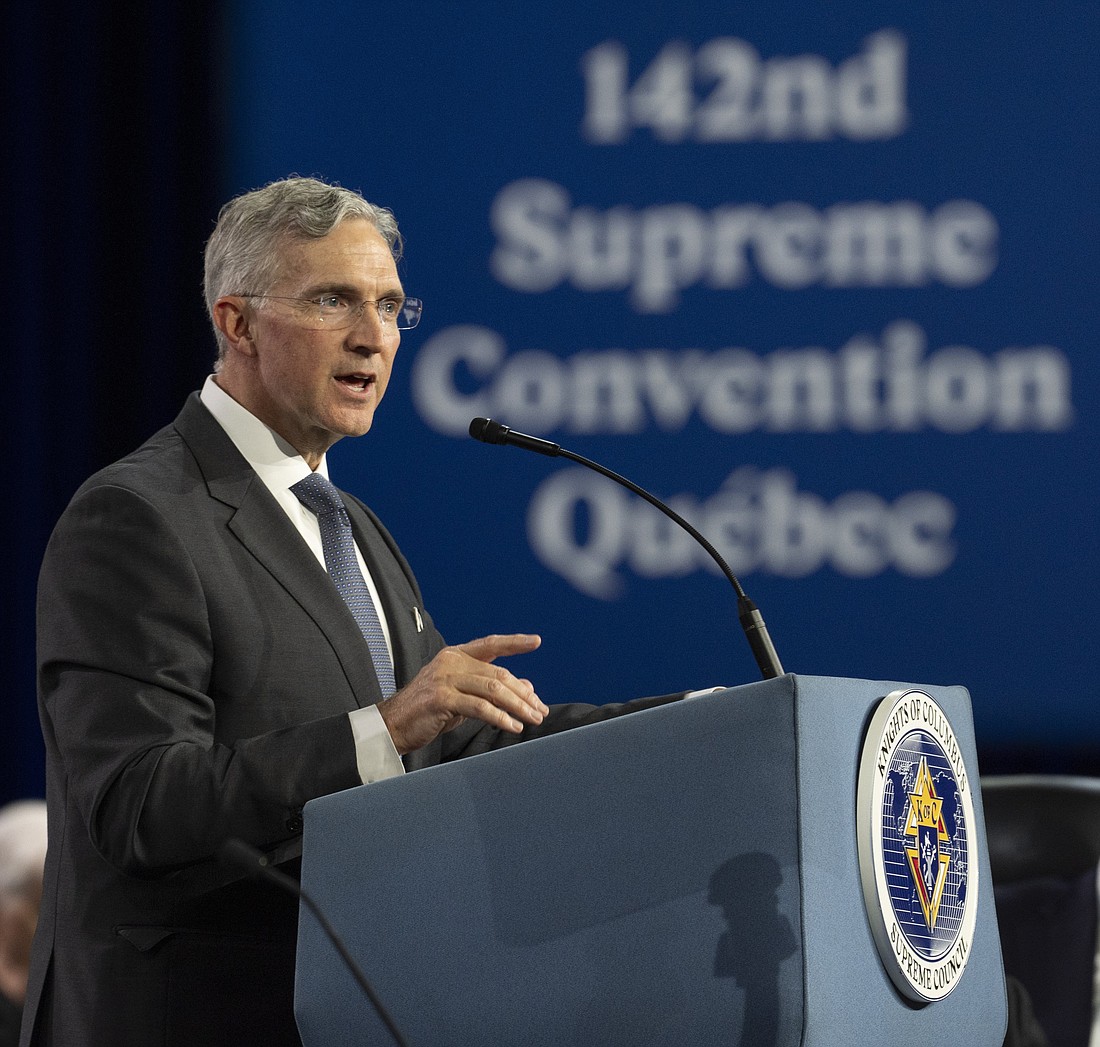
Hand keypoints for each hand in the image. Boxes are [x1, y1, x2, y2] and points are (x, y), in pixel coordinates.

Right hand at [377, 634, 546, 754]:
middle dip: (523, 694)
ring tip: (532, 718)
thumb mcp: (462, 696)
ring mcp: (445, 679)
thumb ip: (489, 689)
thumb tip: (525, 687)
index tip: (535, 641)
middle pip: (498, 675)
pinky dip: (500, 717)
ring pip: (493, 690)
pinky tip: (512, 726)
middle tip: (539, 709)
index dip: (514, 642)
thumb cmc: (428, 712)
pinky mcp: (441, 699)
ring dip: (517, 706)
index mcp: (455, 655)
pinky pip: (480, 707)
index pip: (490, 644)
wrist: (393, 725)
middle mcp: (451, 662)